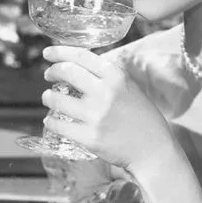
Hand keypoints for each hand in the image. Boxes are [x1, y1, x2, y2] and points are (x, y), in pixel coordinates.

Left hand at [40, 46, 176, 168]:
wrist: (153, 150)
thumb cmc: (143, 118)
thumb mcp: (130, 87)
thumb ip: (109, 76)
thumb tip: (82, 64)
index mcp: (116, 77)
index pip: (81, 56)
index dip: (60, 52)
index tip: (48, 53)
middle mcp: (105, 93)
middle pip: (67, 72)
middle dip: (52, 71)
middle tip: (48, 75)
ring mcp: (96, 116)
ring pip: (57, 100)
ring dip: (48, 97)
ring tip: (49, 98)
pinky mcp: (90, 137)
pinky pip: (59, 126)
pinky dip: (51, 122)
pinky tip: (50, 121)